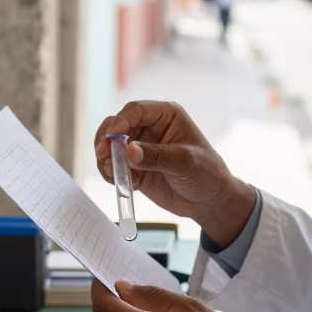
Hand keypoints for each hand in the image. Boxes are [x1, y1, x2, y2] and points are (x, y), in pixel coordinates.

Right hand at [94, 100, 255, 246]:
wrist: (208, 201)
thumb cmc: (206, 174)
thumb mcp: (185, 163)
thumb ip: (156, 156)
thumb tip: (129, 152)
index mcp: (166, 115)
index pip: (136, 110)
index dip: (120, 121)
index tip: (112, 137)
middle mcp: (150, 128)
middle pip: (117, 125)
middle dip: (106, 139)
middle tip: (102, 155)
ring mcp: (140, 147)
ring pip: (110, 145)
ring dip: (105, 158)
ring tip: (112, 173)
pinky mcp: (134, 167)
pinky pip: (113, 165)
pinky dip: (110, 173)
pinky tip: (119, 182)